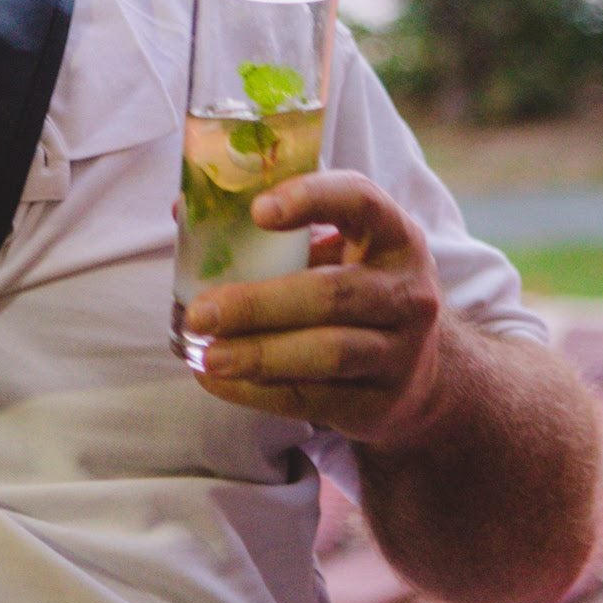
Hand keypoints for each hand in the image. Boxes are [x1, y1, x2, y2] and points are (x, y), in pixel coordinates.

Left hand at [184, 170, 447, 445]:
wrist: (418, 378)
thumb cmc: (355, 295)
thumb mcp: (337, 254)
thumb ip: (275, 234)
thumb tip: (184, 211)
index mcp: (393, 236)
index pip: (361, 201)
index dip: (312, 199)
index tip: (257, 210)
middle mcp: (406, 292)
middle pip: (332, 294)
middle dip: (258, 304)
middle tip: (201, 312)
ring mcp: (401, 352)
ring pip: (328, 352)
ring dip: (260, 354)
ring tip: (207, 356)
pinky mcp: (380, 403)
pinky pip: (315, 398)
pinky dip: (258, 392)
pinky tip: (217, 381)